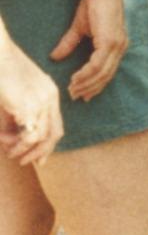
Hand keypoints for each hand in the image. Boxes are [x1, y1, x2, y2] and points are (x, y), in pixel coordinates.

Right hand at [0, 40, 62, 164]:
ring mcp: (42, 101)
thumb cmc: (0, 72)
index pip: (56, 124)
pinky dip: (18, 144)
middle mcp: (50, 97)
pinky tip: (5, 142)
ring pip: (41, 137)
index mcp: (49, 93)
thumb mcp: (12, 95)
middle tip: (24, 161)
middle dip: (40, 152)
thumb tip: (14, 137)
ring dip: (24, 149)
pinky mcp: (30, 105)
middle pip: (54, 134)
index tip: (38, 159)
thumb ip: (16, 115)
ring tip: (10, 152)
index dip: (48, 144)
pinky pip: (31, 135)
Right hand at [50, 0, 127, 100]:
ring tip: (72, 90)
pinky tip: (75, 79)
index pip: (109, 71)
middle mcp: (120, 47)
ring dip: (86, 83)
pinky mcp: (110, 41)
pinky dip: (86, 73)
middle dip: (91, 88)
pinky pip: (98, 64)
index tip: (84, 95)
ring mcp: (117, 45)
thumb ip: (70, 43)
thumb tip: (55, 57)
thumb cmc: (93, 5)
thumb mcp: (80, 28)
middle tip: (75, 97)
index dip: (97, 84)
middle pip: (106, 75)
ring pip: (102, 73)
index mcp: (117, 45)